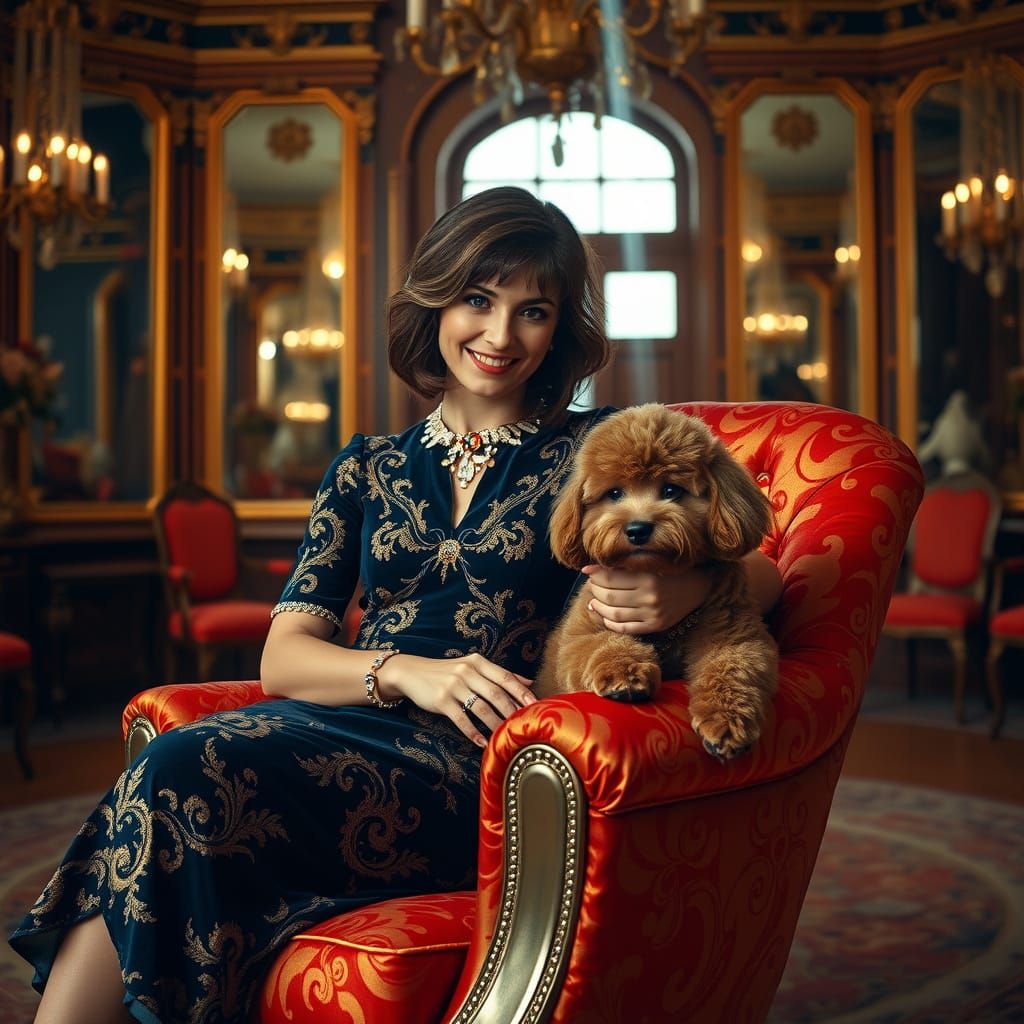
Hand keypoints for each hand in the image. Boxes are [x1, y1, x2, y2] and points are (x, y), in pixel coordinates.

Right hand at [376, 652, 536, 746]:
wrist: (411, 672)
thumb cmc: (447, 672)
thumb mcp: (472, 667)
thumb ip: (499, 674)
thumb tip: (529, 681)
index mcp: (478, 662)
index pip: (505, 677)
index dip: (522, 692)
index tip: (536, 705)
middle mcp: (467, 671)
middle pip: (496, 693)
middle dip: (513, 711)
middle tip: (525, 725)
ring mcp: (453, 686)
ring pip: (481, 708)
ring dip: (495, 724)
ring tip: (506, 737)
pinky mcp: (441, 700)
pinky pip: (461, 719)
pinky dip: (473, 732)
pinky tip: (483, 742)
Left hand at [583, 563, 710, 634]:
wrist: (698, 587)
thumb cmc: (669, 571)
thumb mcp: (649, 564)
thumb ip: (624, 567)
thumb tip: (589, 570)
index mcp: (647, 577)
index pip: (610, 578)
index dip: (595, 574)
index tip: (587, 570)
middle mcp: (650, 597)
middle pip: (609, 596)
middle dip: (594, 590)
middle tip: (591, 586)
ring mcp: (652, 614)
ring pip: (614, 614)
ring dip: (599, 608)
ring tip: (593, 602)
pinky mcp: (656, 626)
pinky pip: (626, 628)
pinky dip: (611, 624)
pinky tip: (605, 617)